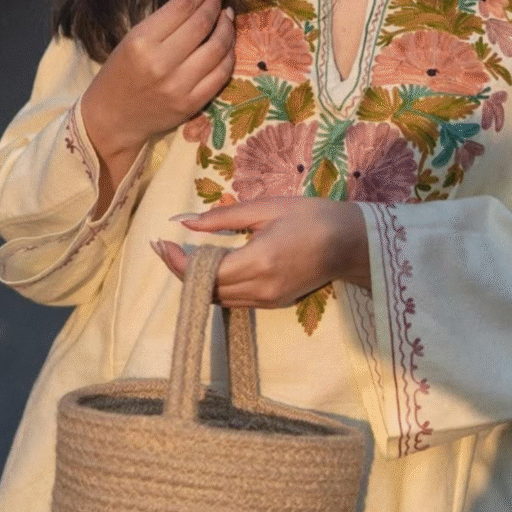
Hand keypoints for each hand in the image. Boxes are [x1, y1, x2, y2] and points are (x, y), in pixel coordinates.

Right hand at [81, 0, 234, 203]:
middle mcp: (162, 64)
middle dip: (215, 4)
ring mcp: (180, 86)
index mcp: (142, 42)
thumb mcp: (132, 40)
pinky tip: (227, 42)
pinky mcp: (192, 103)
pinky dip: (229, 54)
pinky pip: (222, 73)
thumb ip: (164, 22)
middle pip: (202, 24)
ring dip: (227, 27)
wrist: (112, 119)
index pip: (182, 7)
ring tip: (227, 15)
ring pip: (217, 48)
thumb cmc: (119, 74)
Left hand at [153, 198, 370, 306]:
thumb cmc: (310, 216)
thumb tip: (182, 221)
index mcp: (257, 262)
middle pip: (205, 290)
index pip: (203, 271)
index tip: (160, 242)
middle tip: (163, 246)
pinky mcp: (274, 303)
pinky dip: (216, 286)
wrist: (351, 242)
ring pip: (217, 299)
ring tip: (180, 255)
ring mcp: (267, 301)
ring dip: (195, 281)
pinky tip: (209, 265)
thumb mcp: (265, 208)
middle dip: (180, 270)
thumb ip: (222, 217)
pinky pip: (234, 299)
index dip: (176, 261)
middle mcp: (260, 288)